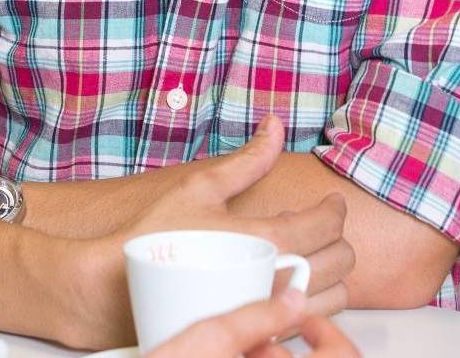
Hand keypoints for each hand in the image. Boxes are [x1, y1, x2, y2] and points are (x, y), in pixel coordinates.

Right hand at [74, 118, 353, 347]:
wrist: (120, 287)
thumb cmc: (158, 235)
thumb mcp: (201, 187)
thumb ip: (247, 159)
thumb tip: (274, 126)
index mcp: (266, 242)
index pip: (326, 225)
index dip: (335, 209)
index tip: (331, 201)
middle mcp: (274, 282)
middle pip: (339, 263)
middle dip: (339, 240)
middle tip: (324, 224)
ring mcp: (268, 314)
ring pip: (332, 299)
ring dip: (331, 274)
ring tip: (311, 254)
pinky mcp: (258, 334)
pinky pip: (307, 323)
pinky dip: (312, 302)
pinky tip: (291, 284)